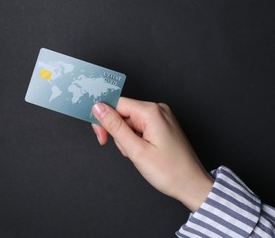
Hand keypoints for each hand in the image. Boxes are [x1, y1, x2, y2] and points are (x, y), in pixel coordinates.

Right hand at [92, 97, 213, 211]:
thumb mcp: (136, 150)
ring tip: (137, 154)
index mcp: (151, 111)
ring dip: (127, 138)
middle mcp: (157, 109)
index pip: (117, 104)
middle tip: (123, 150)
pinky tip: (142, 151)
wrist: (192, 185)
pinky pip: (140, 126)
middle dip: (117, 131)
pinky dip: (135, 139)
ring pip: (130, 121)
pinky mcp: (162, 126)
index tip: (101, 136)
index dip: (104, 119)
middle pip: (123, 112)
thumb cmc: (170, 171)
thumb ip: (115, 127)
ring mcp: (161, 117)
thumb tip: (98, 108)